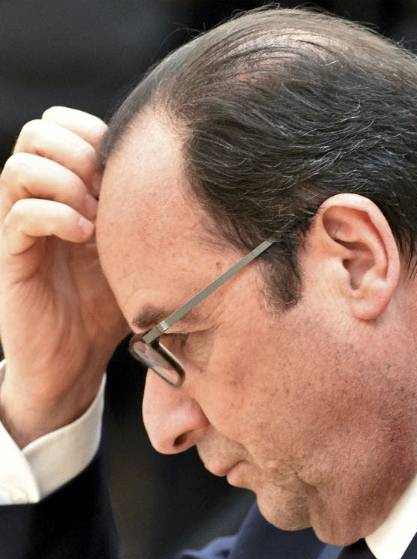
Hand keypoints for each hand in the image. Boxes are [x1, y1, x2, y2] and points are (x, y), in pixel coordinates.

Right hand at [0, 107, 127, 446]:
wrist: (76, 356)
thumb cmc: (110, 302)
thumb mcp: (134, 249)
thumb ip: (141, 212)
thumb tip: (177, 177)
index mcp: (67, 188)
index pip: (62, 123)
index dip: (91, 133)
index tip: (121, 172)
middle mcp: (40, 198)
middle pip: (38, 132)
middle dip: (79, 153)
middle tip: (106, 193)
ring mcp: (21, 225)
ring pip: (22, 165)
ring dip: (68, 184)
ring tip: (96, 220)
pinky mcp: (11, 255)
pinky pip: (20, 214)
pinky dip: (57, 216)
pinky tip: (85, 236)